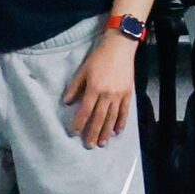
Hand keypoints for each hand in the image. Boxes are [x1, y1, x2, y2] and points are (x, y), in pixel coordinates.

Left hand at [62, 30, 136, 147]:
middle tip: (89, 145)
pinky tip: (117, 132)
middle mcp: (107, 94)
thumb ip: (74, 87)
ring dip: (106, 131)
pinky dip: (121, 122)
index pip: (85, 110)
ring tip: (102, 143)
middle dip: (93, 132)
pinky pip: (124, 111)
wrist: (120, 47)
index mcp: (94, 88)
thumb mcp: (83, 71)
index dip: (79, 123)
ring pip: (112, 117)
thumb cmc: (99, 58)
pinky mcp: (128, 94)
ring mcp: (119, 95)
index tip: (75, 133)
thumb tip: (66, 102)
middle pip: (99, 118)